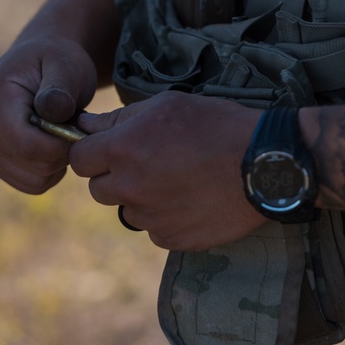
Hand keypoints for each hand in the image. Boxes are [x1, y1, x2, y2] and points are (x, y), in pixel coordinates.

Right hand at [0, 36, 96, 193]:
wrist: (39, 63)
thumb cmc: (57, 61)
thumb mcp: (66, 65)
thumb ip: (60, 88)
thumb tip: (52, 111)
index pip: (27, 145)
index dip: (61, 146)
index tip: (81, 129)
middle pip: (31, 165)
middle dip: (62, 152)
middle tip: (73, 125)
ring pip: (33, 180)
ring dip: (57, 162)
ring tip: (60, 131)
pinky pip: (30, 184)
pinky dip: (49, 171)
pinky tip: (52, 143)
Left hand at [69, 92, 266, 250]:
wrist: (266, 163)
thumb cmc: (217, 124)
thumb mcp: (165, 105)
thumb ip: (118, 119)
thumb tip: (83, 126)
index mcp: (122, 149)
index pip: (78, 159)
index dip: (92, 153)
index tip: (108, 150)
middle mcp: (130, 186)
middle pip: (98, 189)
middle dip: (114, 177)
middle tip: (148, 163)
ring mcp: (150, 217)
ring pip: (127, 210)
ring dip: (141, 198)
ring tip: (177, 180)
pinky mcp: (172, 239)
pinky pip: (154, 230)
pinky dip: (165, 218)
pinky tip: (191, 199)